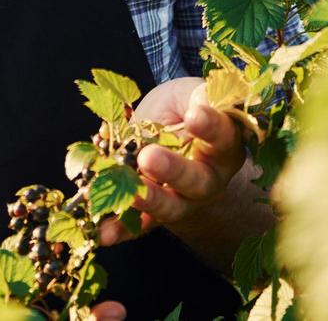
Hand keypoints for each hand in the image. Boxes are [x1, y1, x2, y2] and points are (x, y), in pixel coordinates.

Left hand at [98, 76, 245, 245]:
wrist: (162, 125)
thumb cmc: (182, 106)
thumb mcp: (189, 94)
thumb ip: (198, 97)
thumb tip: (202, 105)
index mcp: (224, 145)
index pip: (222, 137)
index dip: (210, 127)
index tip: (194, 115)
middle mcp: (209, 178)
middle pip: (198, 181)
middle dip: (173, 171)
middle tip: (148, 157)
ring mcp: (183, 200)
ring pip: (171, 208)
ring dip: (149, 202)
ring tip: (130, 193)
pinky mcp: (155, 214)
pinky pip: (140, 225)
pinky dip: (121, 229)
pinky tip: (103, 233)